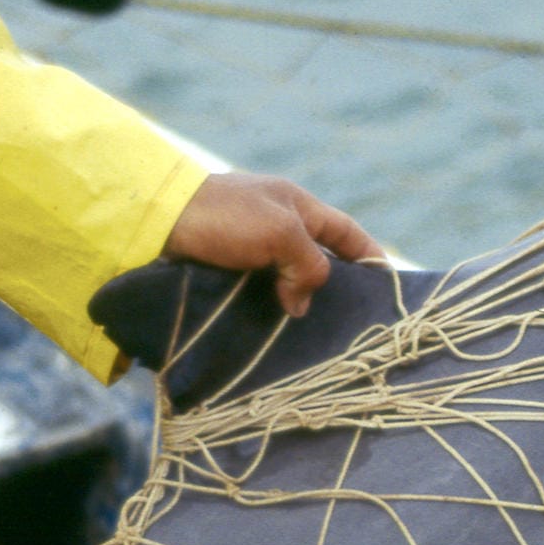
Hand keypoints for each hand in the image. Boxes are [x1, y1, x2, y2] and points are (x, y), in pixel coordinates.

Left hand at [163, 172, 384, 316]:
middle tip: (346, 324)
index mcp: (296, 205)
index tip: (387, 285)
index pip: (346, 232)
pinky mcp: (223, 270)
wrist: (156, 219)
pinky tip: (271, 332)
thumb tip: (302, 303)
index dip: (369, 256)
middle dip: (331, 289)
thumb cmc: (224, 216)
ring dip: (295, 306)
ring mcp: (248, 248)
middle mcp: (275, 225)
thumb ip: (308, 264)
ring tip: (307, 338)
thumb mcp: (280, 233)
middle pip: (317, 260)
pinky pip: (256, 294)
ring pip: (286, 282)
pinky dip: (267, 311)